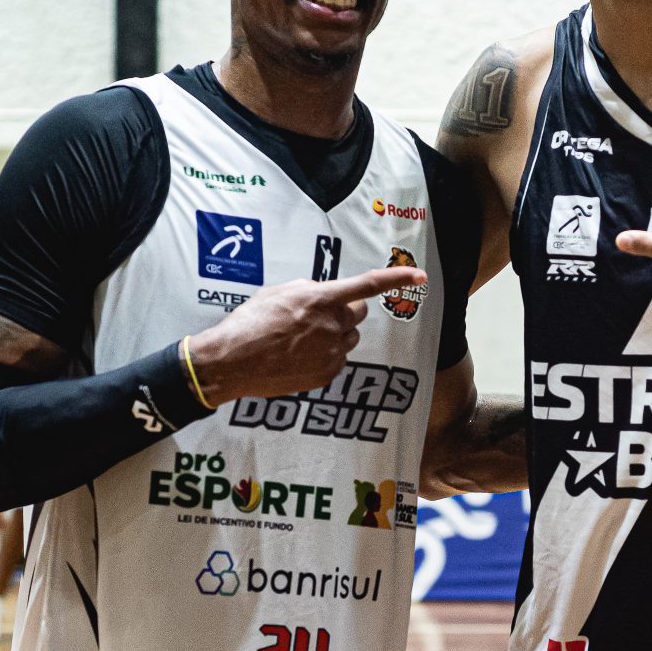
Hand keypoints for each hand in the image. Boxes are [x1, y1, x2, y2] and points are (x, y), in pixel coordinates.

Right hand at [186, 267, 425, 404]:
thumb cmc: (249, 323)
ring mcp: (331, 352)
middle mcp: (332, 325)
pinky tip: (300, 356)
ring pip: (348, 337)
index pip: (367, 286)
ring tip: (302, 339)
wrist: (232, 362)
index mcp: (320, 299)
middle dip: (344, 311)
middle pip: (357, 314)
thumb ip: (308, 290)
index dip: (396, 279)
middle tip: (318, 316)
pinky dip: (326, 356)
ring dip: (335, 334)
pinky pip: (338, 360)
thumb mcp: (277, 292)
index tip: (419, 276)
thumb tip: (323, 294)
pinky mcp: (326, 374)